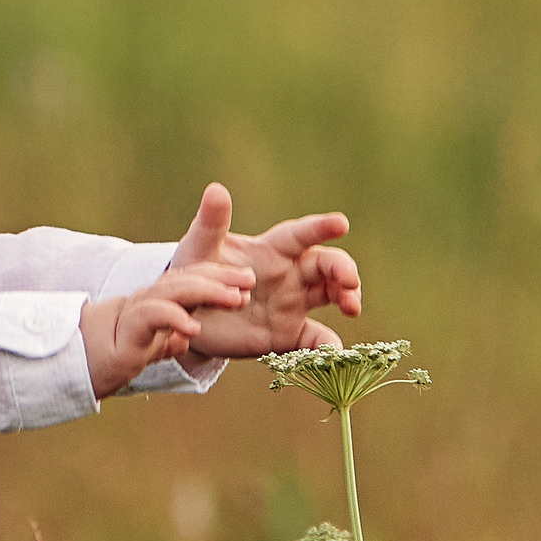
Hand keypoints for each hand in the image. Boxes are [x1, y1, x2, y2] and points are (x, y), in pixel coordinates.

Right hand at [79, 260, 253, 397]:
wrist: (62, 368)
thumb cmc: (100, 359)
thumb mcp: (142, 351)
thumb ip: (162, 344)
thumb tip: (183, 341)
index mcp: (153, 306)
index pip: (188, 283)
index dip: (217, 278)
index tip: (247, 281)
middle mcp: (144, 303)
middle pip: (185, 280)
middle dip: (219, 278)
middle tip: (250, 280)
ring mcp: (133, 315)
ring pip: (171, 293)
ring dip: (206, 292)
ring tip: (235, 298)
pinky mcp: (123, 334)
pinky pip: (150, 318)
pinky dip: (172, 319)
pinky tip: (194, 328)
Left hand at [167, 183, 361, 358]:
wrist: (188, 317)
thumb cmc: (196, 272)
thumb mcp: (199, 249)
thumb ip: (211, 224)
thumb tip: (216, 189)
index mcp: (272, 250)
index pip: (300, 236)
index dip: (320, 228)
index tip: (341, 223)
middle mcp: (290, 274)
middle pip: (325, 265)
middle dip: (342, 269)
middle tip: (349, 280)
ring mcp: (292, 304)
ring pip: (331, 295)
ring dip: (346, 297)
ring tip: (352, 306)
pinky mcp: (287, 334)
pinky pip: (313, 339)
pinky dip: (325, 345)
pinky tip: (332, 351)